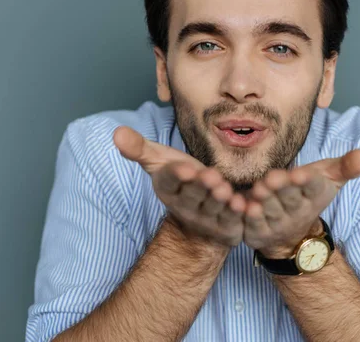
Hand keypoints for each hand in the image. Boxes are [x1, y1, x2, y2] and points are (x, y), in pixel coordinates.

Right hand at [113, 126, 245, 246]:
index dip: (177, 175)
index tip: (184, 168)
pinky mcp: (225, 227)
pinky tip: (242, 205)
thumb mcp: (161, 161)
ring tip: (224, 188)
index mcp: (168, 188)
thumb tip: (116, 132)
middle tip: (209, 176)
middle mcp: (185, 206)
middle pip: (193, 194)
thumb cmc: (183, 180)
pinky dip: (237, 213)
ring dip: (218, 199)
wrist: (201, 215)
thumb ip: (140, 148)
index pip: (170, 181)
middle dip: (200, 186)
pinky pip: (232, 220)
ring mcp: (205, 219)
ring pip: (212, 207)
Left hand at [243, 149, 359, 257]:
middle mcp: (298, 212)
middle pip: (289, 198)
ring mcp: (278, 225)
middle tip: (272, 177)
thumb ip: (345, 166)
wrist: (291, 236)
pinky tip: (243, 206)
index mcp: (315, 195)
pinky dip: (248, 217)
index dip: (307, 181)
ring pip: (270, 211)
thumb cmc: (306, 194)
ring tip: (258, 190)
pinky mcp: (259, 234)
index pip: (313, 187)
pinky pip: (253, 226)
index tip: (300, 174)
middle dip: (282, 188)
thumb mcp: (328, 178)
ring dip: (264, 201)